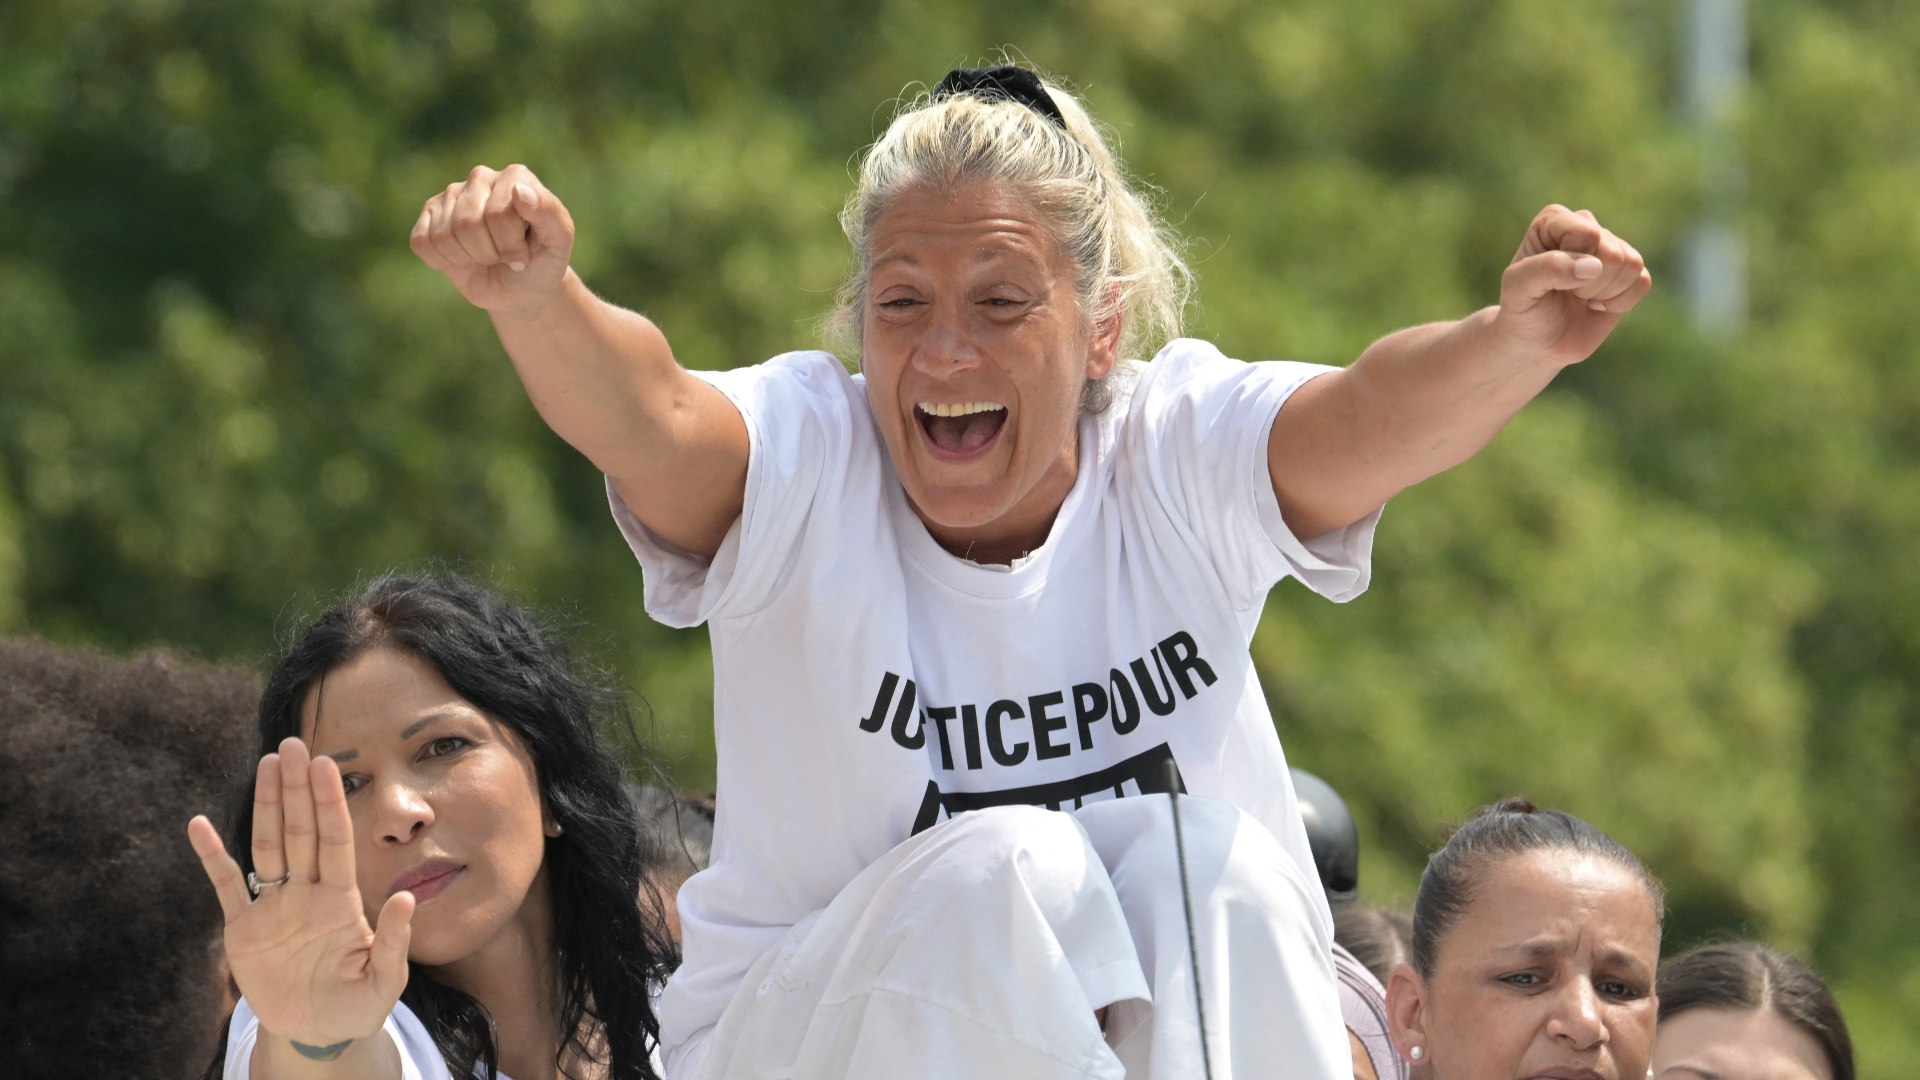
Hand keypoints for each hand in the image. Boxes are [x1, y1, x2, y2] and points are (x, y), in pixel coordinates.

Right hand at [187, 737, 413, 1049]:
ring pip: (268, 845)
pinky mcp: (243, 929)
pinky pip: (226, 885)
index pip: (336, 840)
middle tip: (293, 744)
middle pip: (300, 831)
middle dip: (297, 789)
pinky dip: (212, 856)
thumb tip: (406, 898)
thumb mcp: (384, 980)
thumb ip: (394, 941)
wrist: (315, 1032)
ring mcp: (274, 907)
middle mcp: (307, 893)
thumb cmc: (356, 1005)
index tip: (329, 763)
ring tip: (266, 763)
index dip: (331, 803)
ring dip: (265, 805)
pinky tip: (199, 825)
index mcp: (340, 900)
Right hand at [410, 164, 575, 313]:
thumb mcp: (558, 242)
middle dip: (489, 253)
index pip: (498, 214)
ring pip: (444, 235)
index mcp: (515, 177)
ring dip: (467, 258)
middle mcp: (480, 178)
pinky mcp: (428, 215)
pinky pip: (422, 242)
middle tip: (503, 258)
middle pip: (467, 223)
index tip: (523, 257)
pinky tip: (461, 257)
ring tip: (485, 256)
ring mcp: (451, 195)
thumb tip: (520, 190)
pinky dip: (442, 261)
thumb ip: (549, 212)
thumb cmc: (541, 262)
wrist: (520, 288)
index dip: (510, 246)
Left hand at [1492, 204, 1652, 365]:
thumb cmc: (1522, 311)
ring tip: (1580, 297)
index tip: (1550, 282)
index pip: (1588, 235)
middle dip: (1590, 284)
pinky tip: (1597, 304)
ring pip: (1632, 264)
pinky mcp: (1629, 269)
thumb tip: (1594, 265)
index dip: (1574, 267)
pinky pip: (1643, 282)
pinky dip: (1620, 303)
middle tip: (1567, 293)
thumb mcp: (1517, 290)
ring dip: (1605, 293)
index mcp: (1554, 219)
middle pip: (1612, 252)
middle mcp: (1584, 224)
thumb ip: (1547, 270)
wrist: (1537, 342)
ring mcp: (1610, 245)